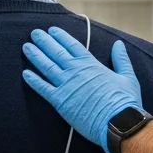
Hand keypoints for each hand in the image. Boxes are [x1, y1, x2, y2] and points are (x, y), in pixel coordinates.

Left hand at [23, 28, 142, 152]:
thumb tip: (118, 44)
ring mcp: (66, 85)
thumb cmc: (125, 101)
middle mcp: (76, 71)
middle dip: (44, 41)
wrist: (118, 123)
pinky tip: (26, 74)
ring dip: (35, 56)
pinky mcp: (60, 101)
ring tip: (26, 47)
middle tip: (34, 33)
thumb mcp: (127, 76)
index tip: (51, 30)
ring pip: (46, 66)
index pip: (71, 45)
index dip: (60, 36)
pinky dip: (33, 80)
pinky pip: (43, 88)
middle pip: (56, 52)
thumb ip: (121, 59)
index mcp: (91, 64)